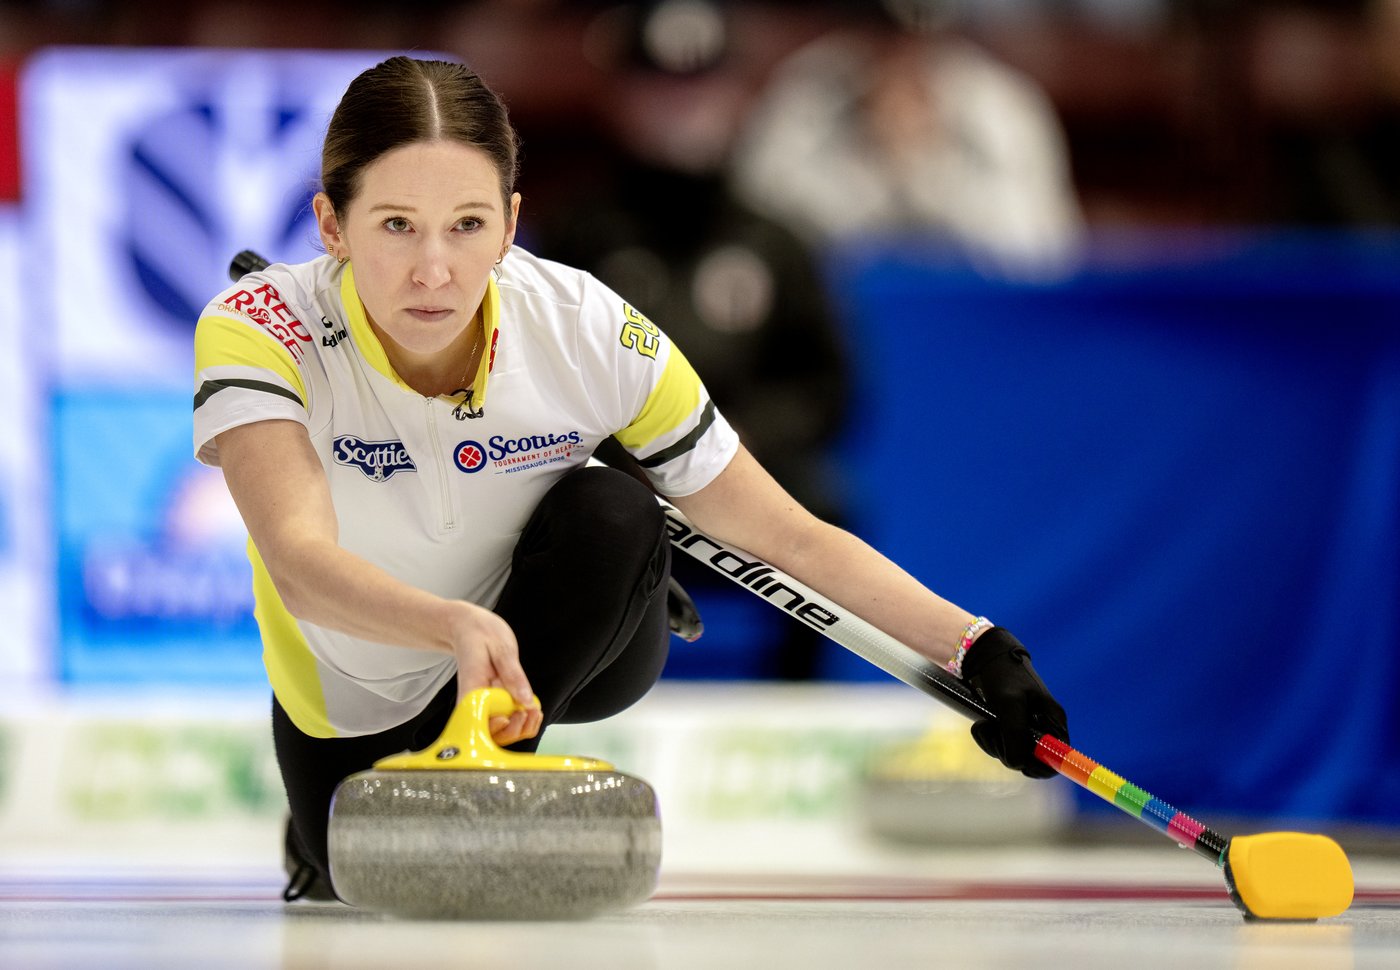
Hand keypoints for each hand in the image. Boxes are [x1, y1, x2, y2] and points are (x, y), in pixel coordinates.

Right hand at [447, 601, 542, 745]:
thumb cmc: (480, 634)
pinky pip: (505, 722)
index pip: (478, 722)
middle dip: (515, 730)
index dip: (497, 728)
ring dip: (521, 728)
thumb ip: (514, 674)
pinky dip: (521, 721)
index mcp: (471, 689)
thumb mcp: (502, 647)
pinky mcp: (492, 704)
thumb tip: (526, 700)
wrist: (468, 629)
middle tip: (531, 712)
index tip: (515, 713)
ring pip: (499, 733)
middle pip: (490, 735)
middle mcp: (474, 703)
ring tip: (535, 711)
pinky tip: (532, 708)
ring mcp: (483, 705)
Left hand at [960, 627, 1068, 778]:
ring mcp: (1025, 728)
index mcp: (1054, 722)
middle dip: (1007, 751)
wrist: (983, 656)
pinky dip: (987, 739)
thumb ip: (1015, 733)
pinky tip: (980, 724)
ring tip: (983, 723)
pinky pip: (999, 745)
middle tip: (992, 731)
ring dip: (993, 743)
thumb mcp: (1008, 703)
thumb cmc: (1002, 674)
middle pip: (1030, 760)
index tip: (1020, 763)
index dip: (1040, 767)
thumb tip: (1017, 764)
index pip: (1058, 759)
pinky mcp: (1008, 727)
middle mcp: (1043, 728)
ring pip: (1010, 754)